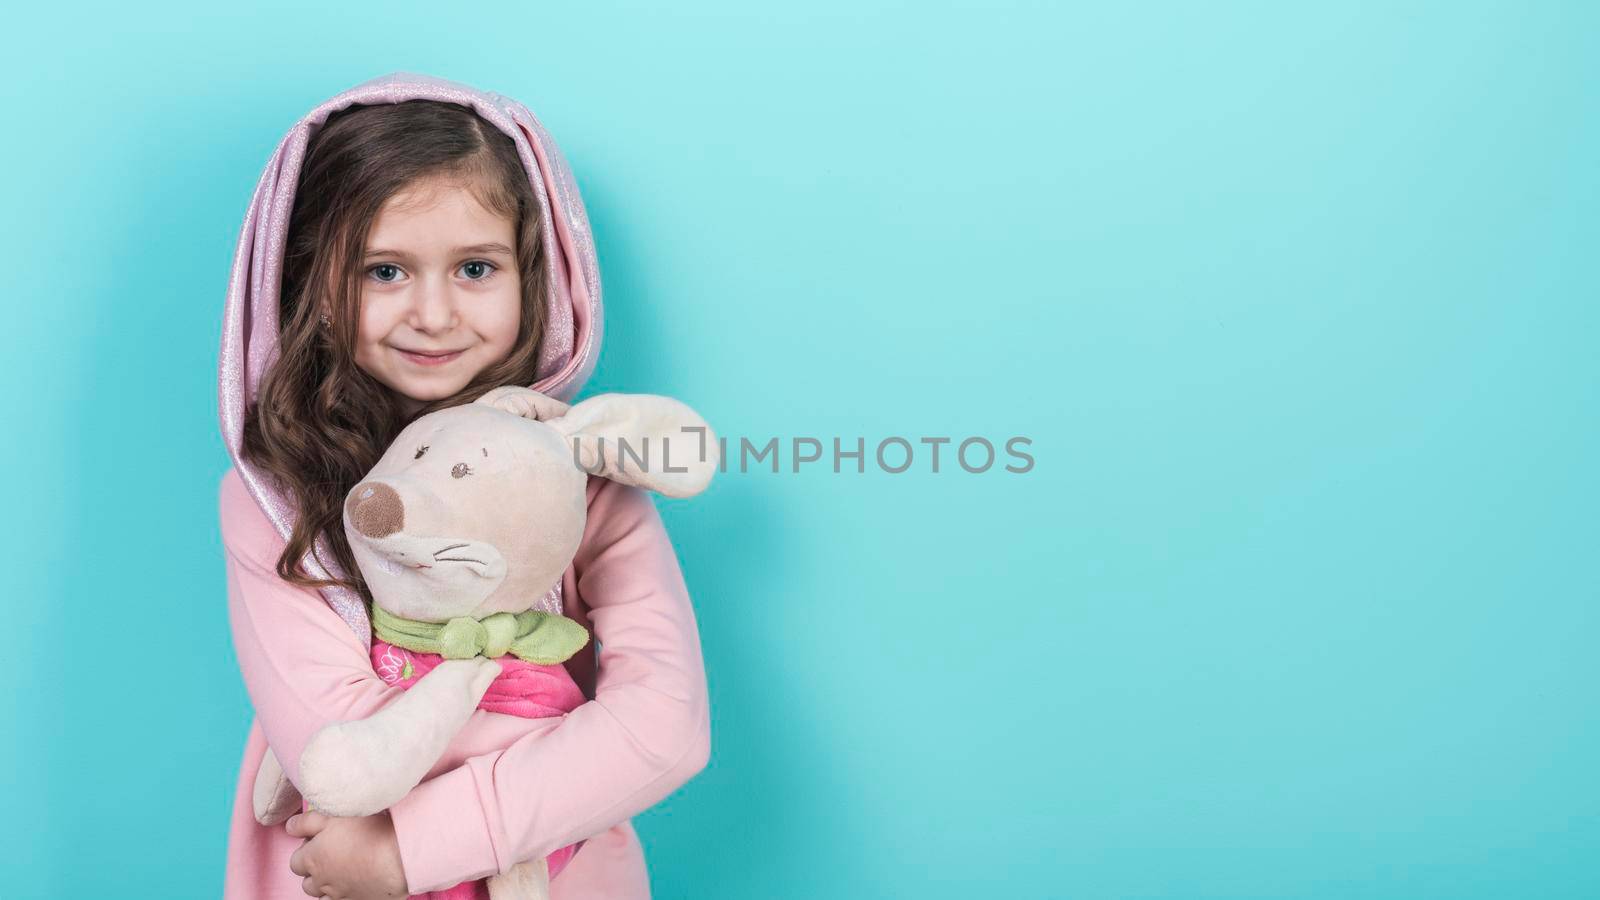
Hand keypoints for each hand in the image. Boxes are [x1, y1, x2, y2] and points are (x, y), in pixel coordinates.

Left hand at [286, 809, 408, 899]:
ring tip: (343, 869)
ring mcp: (337, 895)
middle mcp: (320, 881)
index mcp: (311, 858)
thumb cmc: (367, 832)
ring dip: (326, 884)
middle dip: (314, 870)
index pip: (296, 861)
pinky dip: (341, 894)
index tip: (321, 841)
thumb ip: (307, 822)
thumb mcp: (334, 816)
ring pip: (321, 894)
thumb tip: (290, 827)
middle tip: (333, 855)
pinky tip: (352, 883)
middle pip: (307, 881)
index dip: (307, 850)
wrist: (398, 856)